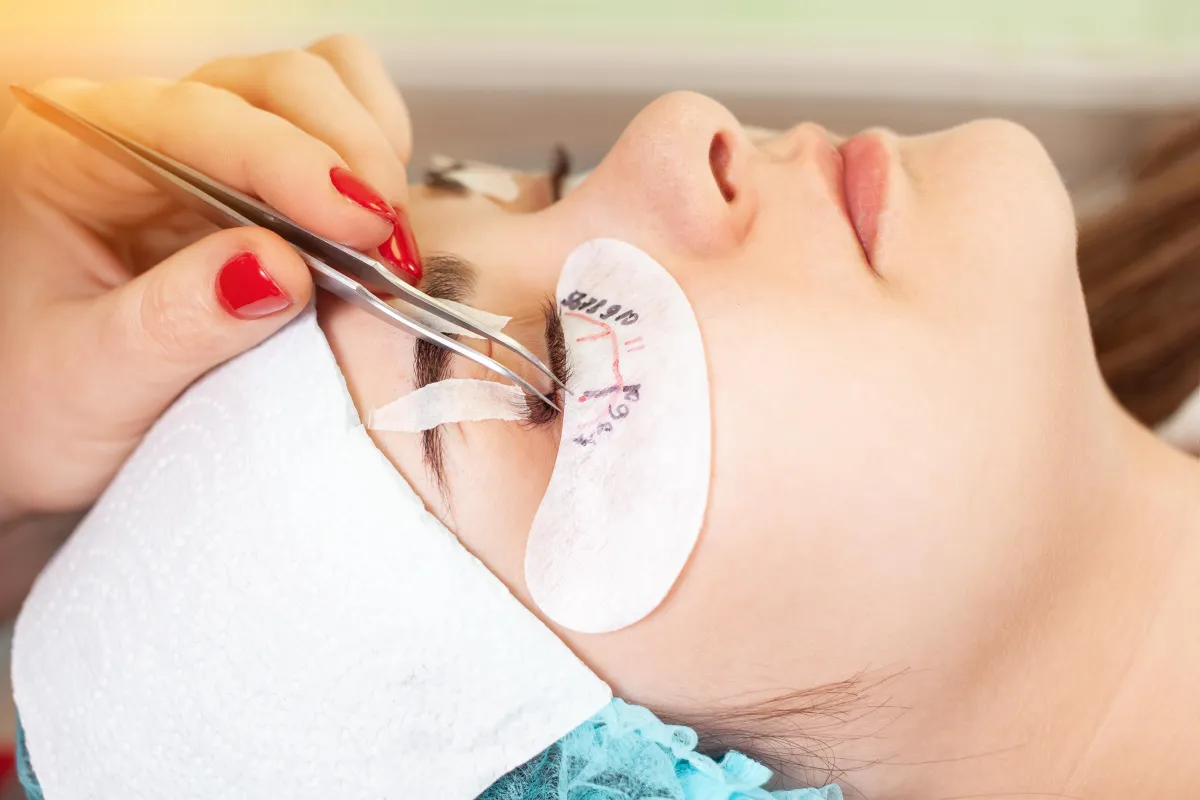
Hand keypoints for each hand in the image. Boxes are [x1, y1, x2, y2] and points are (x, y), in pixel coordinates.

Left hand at [0, 35, 413, 539]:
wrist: (50, 426)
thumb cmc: (45, 404)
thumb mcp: (94, 382)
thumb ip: (177, 323)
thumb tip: (280, 266)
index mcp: (70, 158)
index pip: (192, 119)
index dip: (288, 161)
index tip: (361, 224)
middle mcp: (140, 130)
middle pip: (271, 83)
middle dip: (347, 154)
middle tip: (390, 250)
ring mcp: (206, 144)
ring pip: (314, 84)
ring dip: (370, 148)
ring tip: (386, 241)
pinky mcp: (259, 173)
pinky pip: (337, 113)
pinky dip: (377, 150)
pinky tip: (374, 221)